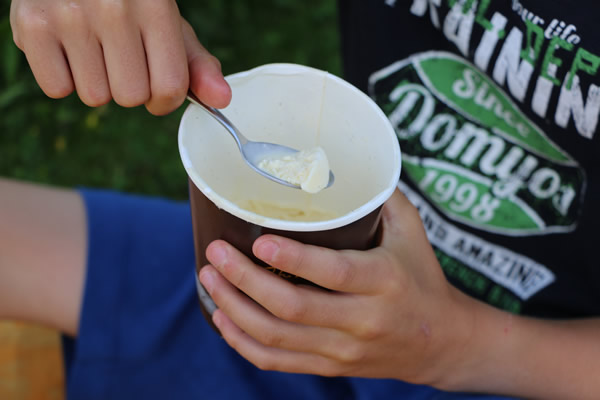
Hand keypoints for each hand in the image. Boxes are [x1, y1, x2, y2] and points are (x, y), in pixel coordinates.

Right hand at [10, 0, 230, 114]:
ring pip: (95, 97)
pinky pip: (57, 89)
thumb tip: (221, 101)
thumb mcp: (168, 24)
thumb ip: (196, 64)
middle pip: (130, 97)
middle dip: (128, 87)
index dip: (164, 100)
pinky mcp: (32, 24)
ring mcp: (70, 15)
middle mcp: (113, 8)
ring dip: (96, 82)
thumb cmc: (128, 2)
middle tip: (118, 56)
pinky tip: (67, 49)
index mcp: (156, 7)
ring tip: (91, 47)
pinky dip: (63, 78)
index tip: (157, 89)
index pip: (169, 88)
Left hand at [198, 189, 473, 384]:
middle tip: (216, 254)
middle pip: (292, 307)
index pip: (333, 272)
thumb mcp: (411, 231)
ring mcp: (343, 350)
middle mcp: (362, 320)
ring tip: (209, 279)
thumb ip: (378, 196)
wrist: (440, 343)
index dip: (292, 258)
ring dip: (235, 309)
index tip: (258, 240)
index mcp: (383, 280)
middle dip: (244, 280)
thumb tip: (337, 159)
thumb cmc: (420, 276)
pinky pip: (277, 362)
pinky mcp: (330, 367)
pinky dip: (243, 343)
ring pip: (276, 337)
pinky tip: (223, 320)